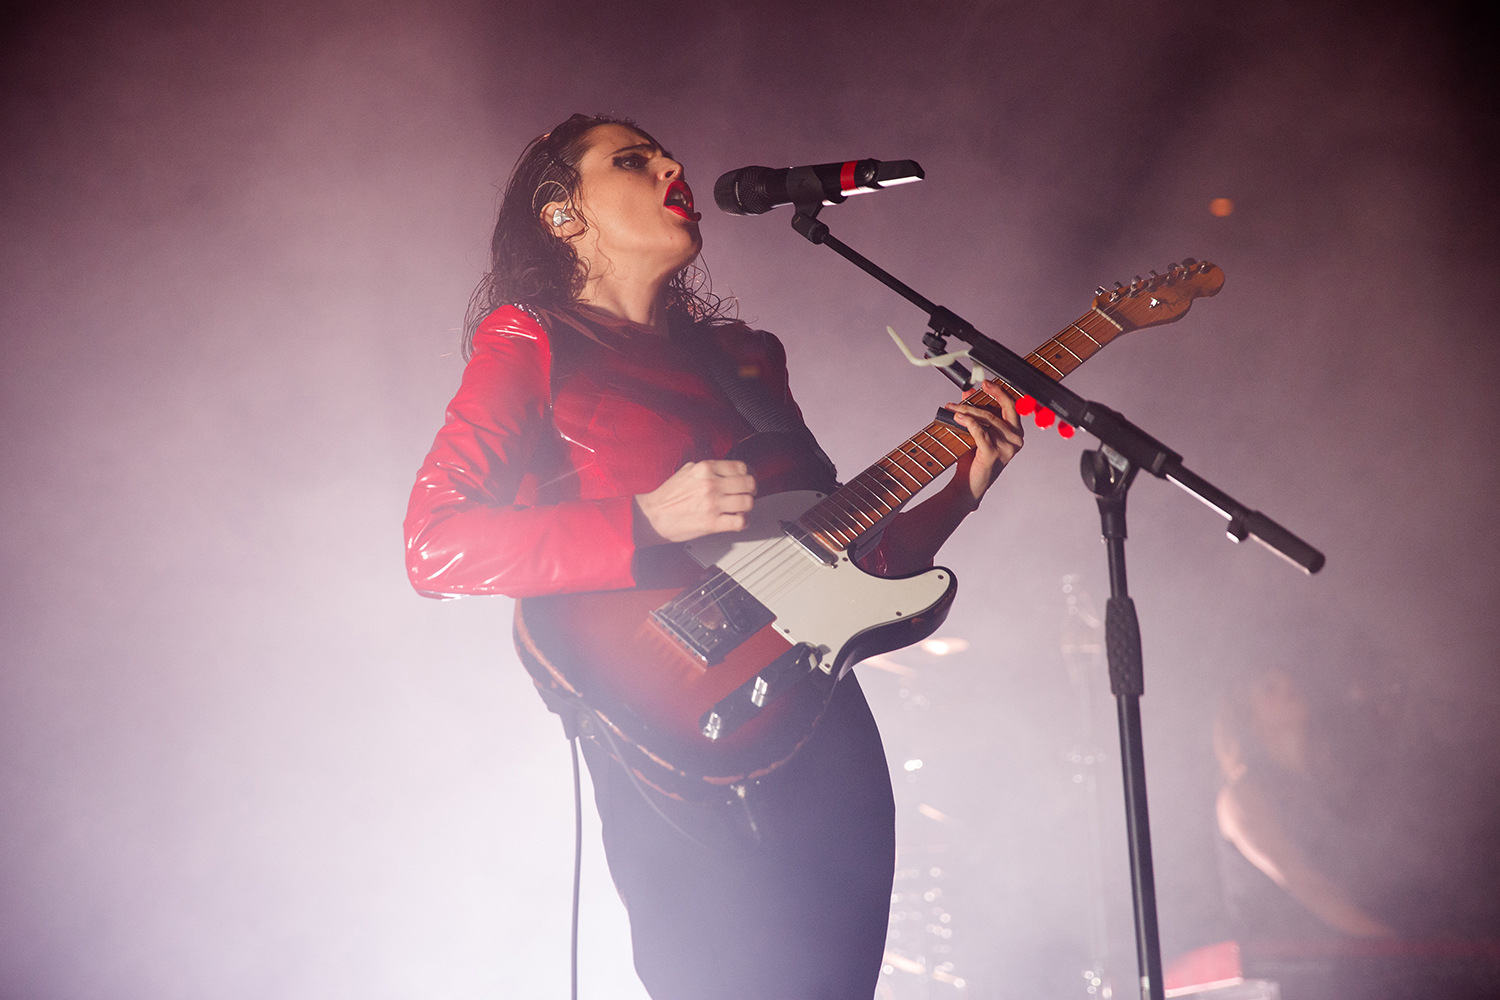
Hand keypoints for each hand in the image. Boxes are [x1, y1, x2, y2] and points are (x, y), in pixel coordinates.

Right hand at [633, 460, 756, 544]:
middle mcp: (711, 484)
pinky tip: (738, 521)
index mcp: (704, 468)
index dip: (748, 474)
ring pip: (748, 502)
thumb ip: (704, 468)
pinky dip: (744, 522)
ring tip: (742, 509)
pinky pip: (740, 521)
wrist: (652, 516)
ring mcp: (712, 504)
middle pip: (749, 483)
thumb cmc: (666, 496)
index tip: (747, 480)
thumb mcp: (685, 471)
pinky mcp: (712, 523)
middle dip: (751, 490)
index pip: (741, 467)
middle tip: (748, 494)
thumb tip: (721, 469)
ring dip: (748, 506)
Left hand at [945, 380, 1023, 508]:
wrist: (968, 486)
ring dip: (967, 410)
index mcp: (1016, 433)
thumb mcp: (977, 432)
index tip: (985, 383)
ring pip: (988, 418)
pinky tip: (958, 417)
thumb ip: (976, 413)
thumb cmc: (973, 460)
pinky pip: (980, 431)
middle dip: (987, 396)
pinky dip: (968, 422)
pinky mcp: (993, 454)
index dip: (999, 391)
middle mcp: (1016, 440)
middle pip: (1003, 408)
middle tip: (970, 391)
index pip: (1012, 406)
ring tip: (953, 408)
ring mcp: (1007, 448)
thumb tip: (968, 392)